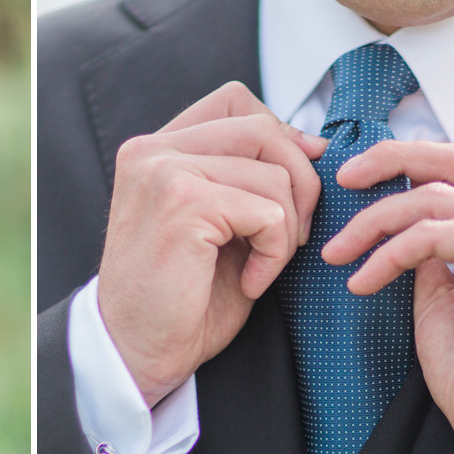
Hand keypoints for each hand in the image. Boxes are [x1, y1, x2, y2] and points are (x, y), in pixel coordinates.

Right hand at [97, 81, 325, 407]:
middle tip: (291, 237)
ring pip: (274, 173)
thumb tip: (315, 146)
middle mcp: (153, 151)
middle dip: (299, 182)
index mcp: (156, 151)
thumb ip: (250, 178)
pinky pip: (270, 212)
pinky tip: (252, 282)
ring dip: (287, 229)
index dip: (279, 136)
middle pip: (262, 128)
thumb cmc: (178, 299)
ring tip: (261, 267)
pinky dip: (276, 254)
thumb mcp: (220, 223)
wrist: (138, 353)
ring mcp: (164, 173)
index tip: (292, 187)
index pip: (234, 101)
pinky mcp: (184, 205)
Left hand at [321, 142, 453, 453]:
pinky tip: (361, 282)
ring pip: (434, 197)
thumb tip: (403, 232)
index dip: (414, 163)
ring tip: (337, 255)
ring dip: (373, 224)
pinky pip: (430, 234)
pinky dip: (386, 255)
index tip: (361, 180)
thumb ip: (434, 256)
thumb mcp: (448, 300)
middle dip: (392, 159)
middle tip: (343, 178)